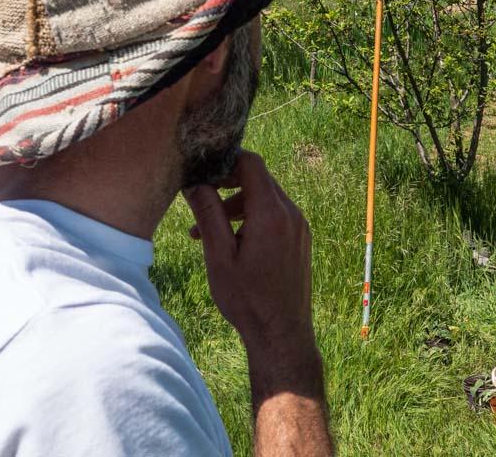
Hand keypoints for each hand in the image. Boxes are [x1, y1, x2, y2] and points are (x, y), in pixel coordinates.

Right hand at [184, 152, 314, 348]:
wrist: (282, 332)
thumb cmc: (247, 298)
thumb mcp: (218, 256)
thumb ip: (207, 214)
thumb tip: (195, 183)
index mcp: (271, 213)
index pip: (251, 163)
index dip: (225, 162)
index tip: (202, 174)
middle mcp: (292, 213)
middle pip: (259, 179)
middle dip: (227, 186)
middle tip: (199, 203)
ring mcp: (300, 226)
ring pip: (266, 198)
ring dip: (236, 206)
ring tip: (205, 234)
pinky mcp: (301, 239)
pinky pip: (276, 216)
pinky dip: (253, 219)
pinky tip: (231, 243)